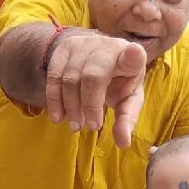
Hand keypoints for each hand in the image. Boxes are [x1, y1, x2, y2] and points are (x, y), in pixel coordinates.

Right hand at [45, 30, 145, 146]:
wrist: (96, 58)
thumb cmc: (118, 82)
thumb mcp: (128, 100)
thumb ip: (127, 119)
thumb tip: (123, 143)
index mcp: (131, 58)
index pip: (134, 55)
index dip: (133, 55)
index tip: (134, 54)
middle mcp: (107, 46)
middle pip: (93, 76)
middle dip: (90, 105)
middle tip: (90, 127)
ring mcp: (84, 44)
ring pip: (70, 78)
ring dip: (71, 106)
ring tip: (76, 125)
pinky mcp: (65, 48)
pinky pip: (54, 75)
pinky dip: (55, 100)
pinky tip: (58, 116)